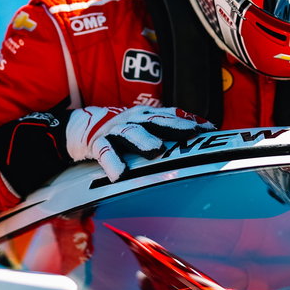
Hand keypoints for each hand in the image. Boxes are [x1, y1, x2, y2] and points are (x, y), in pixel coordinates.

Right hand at [65, 105, 212, 180]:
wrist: (80, 127)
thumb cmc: (120, 131)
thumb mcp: (143, 126)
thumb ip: (166, 129)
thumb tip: (203, 133)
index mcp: (145, 115)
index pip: (171, 115)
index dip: (189, 120)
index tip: (209, 128)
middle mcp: (132, 120)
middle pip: (155, 121)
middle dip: (174, 126)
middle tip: (191, 132)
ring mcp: (114, 131)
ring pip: (131, 134)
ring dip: (144, 140)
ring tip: (156, 150)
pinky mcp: (97, 144)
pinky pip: (105, 153)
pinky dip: (112, 163)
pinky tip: (120, 174)